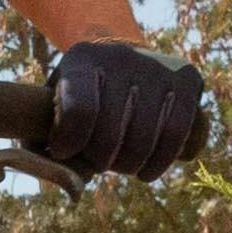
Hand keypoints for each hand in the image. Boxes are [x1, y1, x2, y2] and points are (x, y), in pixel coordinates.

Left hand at [40, 38, 205, 182]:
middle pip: (110, 133)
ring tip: (120, 165)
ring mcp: (158, 67)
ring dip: (128, 165)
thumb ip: (45, 137)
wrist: (124, 61)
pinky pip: (176, 135)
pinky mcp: (186, 79)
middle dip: (99, 159)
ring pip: (143, 140)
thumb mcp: (55, 103)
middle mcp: (122, 56)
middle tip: (97, 162)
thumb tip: (62, 175)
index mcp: (82, 58)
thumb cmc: (81, 93)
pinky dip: (159, 162)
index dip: (69, 142)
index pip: (78, 110)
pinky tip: (146, 172)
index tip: (64, 152)